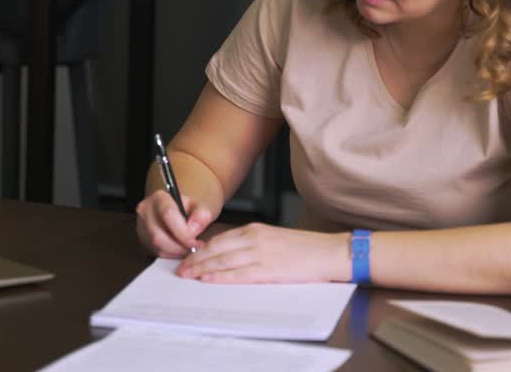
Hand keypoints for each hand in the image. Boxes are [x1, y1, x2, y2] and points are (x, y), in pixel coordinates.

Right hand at [135, 190, 212, 257]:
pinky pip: (157, 253)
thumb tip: (193, 230)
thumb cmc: (188, 209)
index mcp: (159, 198)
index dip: (182, 231)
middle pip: (158, 235)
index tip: (195, 240)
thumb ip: (201, 214)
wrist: (177, 213)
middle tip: (194, 248)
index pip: (167, 213)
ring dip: (176, 252)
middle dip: (179, 246)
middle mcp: (145, 211)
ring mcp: (142, 227)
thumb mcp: (199, 206)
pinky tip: (181, 250)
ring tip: (190, 249)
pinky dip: (172, 255)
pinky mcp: (143, 241)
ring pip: (157, 247)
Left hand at [175, 223, 349, 283]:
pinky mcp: (269, 269)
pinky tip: (209, 280)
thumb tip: (231, 256)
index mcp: (256, 229)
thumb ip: (253, 245)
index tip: (188, 257)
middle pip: (216, 249)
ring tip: (188, 276)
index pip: (220, 239)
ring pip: (223, 261)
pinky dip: (221, 277)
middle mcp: (255, 238)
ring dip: (202, 269)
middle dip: (195, 260)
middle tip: (181, 269)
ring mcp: (261, 253)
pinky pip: (238, 274)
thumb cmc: (306, 249)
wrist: (330, 252)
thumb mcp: (275, 240)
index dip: (201, 249)